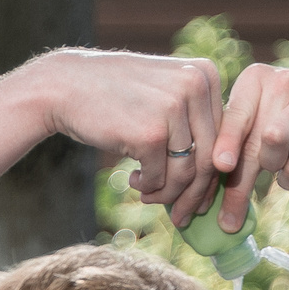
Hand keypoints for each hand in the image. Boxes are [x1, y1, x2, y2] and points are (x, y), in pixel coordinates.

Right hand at [30, 50, 228, 227]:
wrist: (65, 86)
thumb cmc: (116, 95)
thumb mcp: (163, 92)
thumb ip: (193, 119)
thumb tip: (220, 171)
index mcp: (205, 74)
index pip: (223, 136)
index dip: (213, 173)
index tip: (199, 196)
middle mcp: (195, 87)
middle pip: (210, 157)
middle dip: (195, 194)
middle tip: (183, 215)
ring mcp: (173, 109)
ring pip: (186, 173)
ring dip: (168, 195)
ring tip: (150, 197)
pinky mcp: (150, 133)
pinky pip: (160, 177)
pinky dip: (148, 188)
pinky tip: (134, 181)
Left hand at [210, 65, 288, 232]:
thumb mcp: (262, 114)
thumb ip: (235, 138)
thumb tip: (203, 186)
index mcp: (255, 79)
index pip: (231, 118)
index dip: (220, 147)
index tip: (216, 169)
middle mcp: (281, 83)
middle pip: (249, 143)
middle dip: (236, 187)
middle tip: (227, 222)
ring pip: (271, 150)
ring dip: (270, 169)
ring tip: (279, 162)